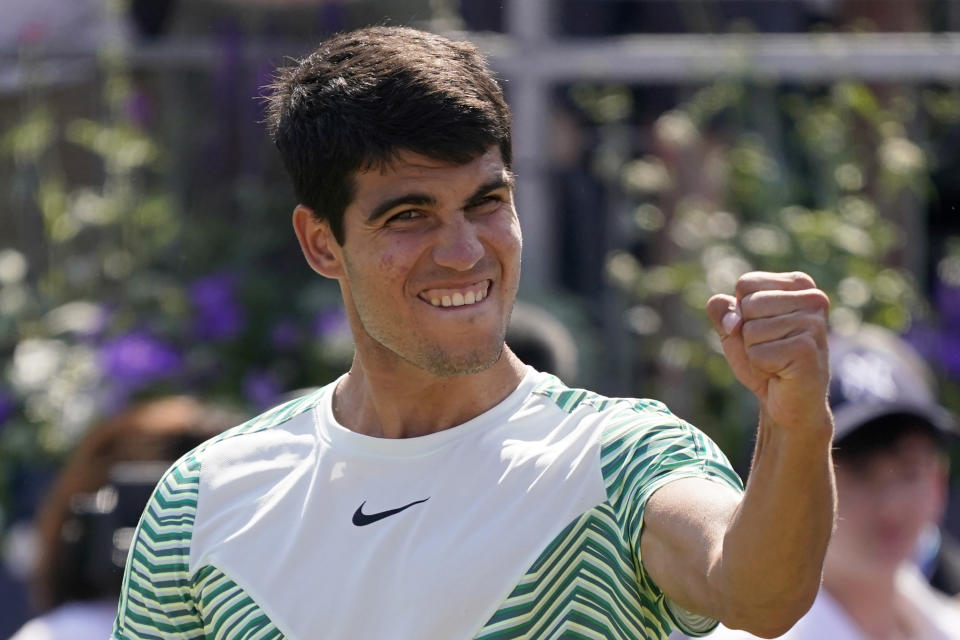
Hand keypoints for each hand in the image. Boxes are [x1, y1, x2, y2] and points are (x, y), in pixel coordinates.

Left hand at [706, 271, 830, 433]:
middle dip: (748, 332)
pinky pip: (758, 353)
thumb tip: (731, 317)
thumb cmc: (764, 357)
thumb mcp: (735, 328)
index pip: (746, 283)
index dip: (741, 311)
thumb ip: (722, 310)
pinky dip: (761, 366)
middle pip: (748, 304)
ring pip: (752, 330)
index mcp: (799, 284)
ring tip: (777, 359)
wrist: (788, 400)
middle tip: (771, 347)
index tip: (762, 327)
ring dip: (754, 351)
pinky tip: (782, 371)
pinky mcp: (807, 349)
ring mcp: (813, 323)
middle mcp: (813, 298)